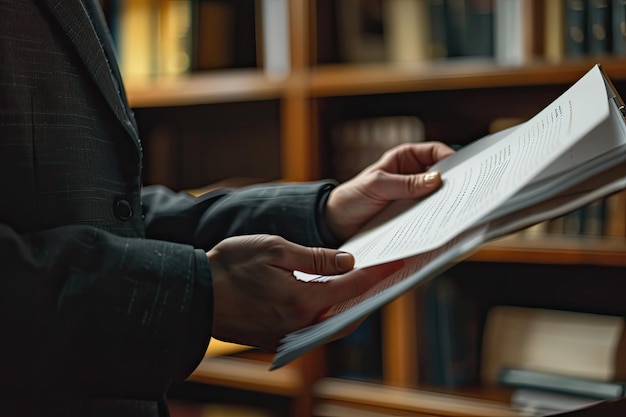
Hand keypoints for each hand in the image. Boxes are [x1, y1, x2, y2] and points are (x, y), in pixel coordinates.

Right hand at [207, 234, 402, 350]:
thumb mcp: (273, 249)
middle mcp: (299, 325)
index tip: (396, 264)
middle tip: (386, 280)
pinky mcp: (276, 341)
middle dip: (369, 298)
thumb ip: (315, 258)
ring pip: (331, 326)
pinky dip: (328, 316)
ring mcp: (288, 336)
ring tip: (365, 289)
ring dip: (350, 310)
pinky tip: (332, 300)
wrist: (195, 293)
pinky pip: (312, 330)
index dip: (377, 275)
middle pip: (349, 316)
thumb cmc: (230, 266)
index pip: (352, 288)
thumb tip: (349, 262)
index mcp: (302, 300)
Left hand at [326, 142, 454, 241]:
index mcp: (405, 158)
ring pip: (437, 197)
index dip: (451, 159)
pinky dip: (435, 218)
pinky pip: (428, 215)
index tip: (463, 171)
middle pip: (442, 175)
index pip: (436, 152)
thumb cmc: (351, 197)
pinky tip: (441, 224)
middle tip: (464, 192)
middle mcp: (413, 175)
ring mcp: (413, 197)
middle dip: (454, 182)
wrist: (335, 224)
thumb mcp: (377, 186)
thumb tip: (437, 180)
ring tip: (456, 210)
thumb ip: (406, 184)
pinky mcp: (411, 216)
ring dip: (445, 203)